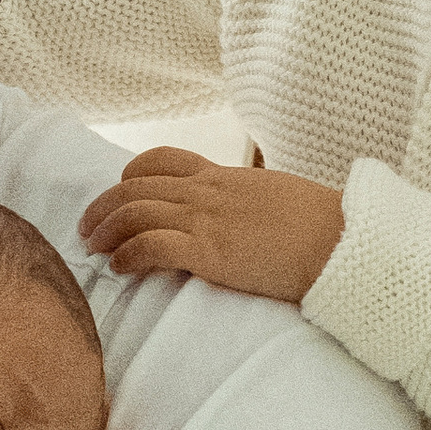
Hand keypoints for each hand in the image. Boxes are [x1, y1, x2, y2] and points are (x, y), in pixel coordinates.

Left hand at [78, 153, 346, 307]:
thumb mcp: (277, 199)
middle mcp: (209, 191)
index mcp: (224, 177)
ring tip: (94, 250)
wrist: (344, 243)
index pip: (161, 160)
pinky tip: (120, 269)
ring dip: (106, 231)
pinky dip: (128, 256)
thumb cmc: (322, 228)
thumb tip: (244, 218)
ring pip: (135, 212)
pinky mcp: (211, 252)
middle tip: (86, 230)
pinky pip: (152, 247)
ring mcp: (209, 219)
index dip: (130, 177)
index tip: (119, 196)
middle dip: (103, 207)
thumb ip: (249, 202)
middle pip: (135, 187)